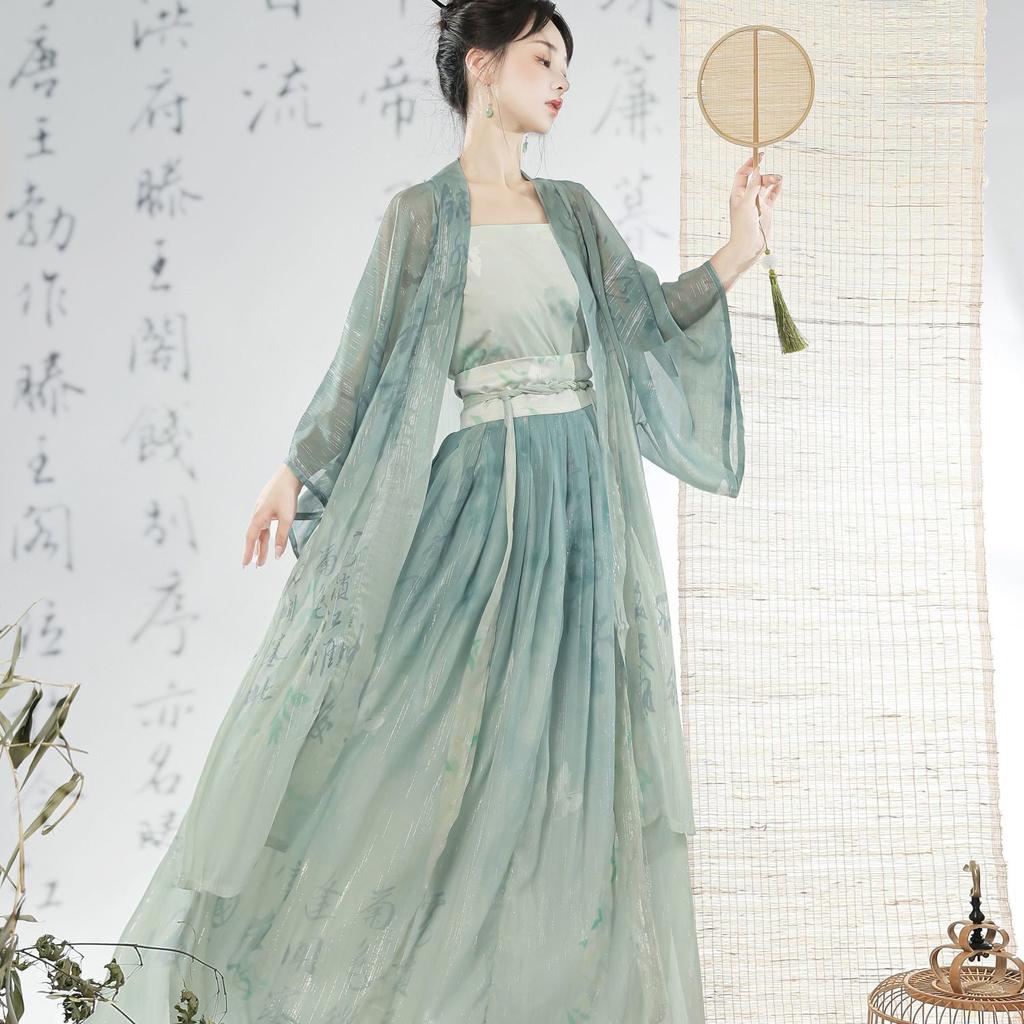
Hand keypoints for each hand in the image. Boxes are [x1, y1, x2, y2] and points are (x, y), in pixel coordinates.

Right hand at [243, 463, 301, 566]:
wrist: (290, 475)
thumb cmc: (287, 495)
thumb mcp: (287, 518)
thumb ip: (282, 537)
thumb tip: (278, 554)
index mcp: (258, 517)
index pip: (251, 539)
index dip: (248, 552)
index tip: (245, 564)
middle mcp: (257, 514)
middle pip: (255, 536)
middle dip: (255, 551)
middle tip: (255, 565)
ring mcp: (262, 509)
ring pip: (261, 531)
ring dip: (261, 544)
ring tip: (263, 558)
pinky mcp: (268, 506)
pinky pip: (265, 524)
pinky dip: (266, 534)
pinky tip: (268, 539)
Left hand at [726, 153, 782, 273]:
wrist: (748, 247)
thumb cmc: (742, 228)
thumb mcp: (746, 205)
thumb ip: (752, 188)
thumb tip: (756, 170)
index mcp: (738, 194)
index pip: (743, 174)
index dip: (750, 164)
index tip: (760, 155)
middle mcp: (747, 197)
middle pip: (757, 178)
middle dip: (766, 175)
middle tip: (775, 178)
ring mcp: (757, 203)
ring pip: (766, 185)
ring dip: (773, 180)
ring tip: (780, 180)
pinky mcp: (766, 210)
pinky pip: (773, 195)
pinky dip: (777, 188)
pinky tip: (780, 184)